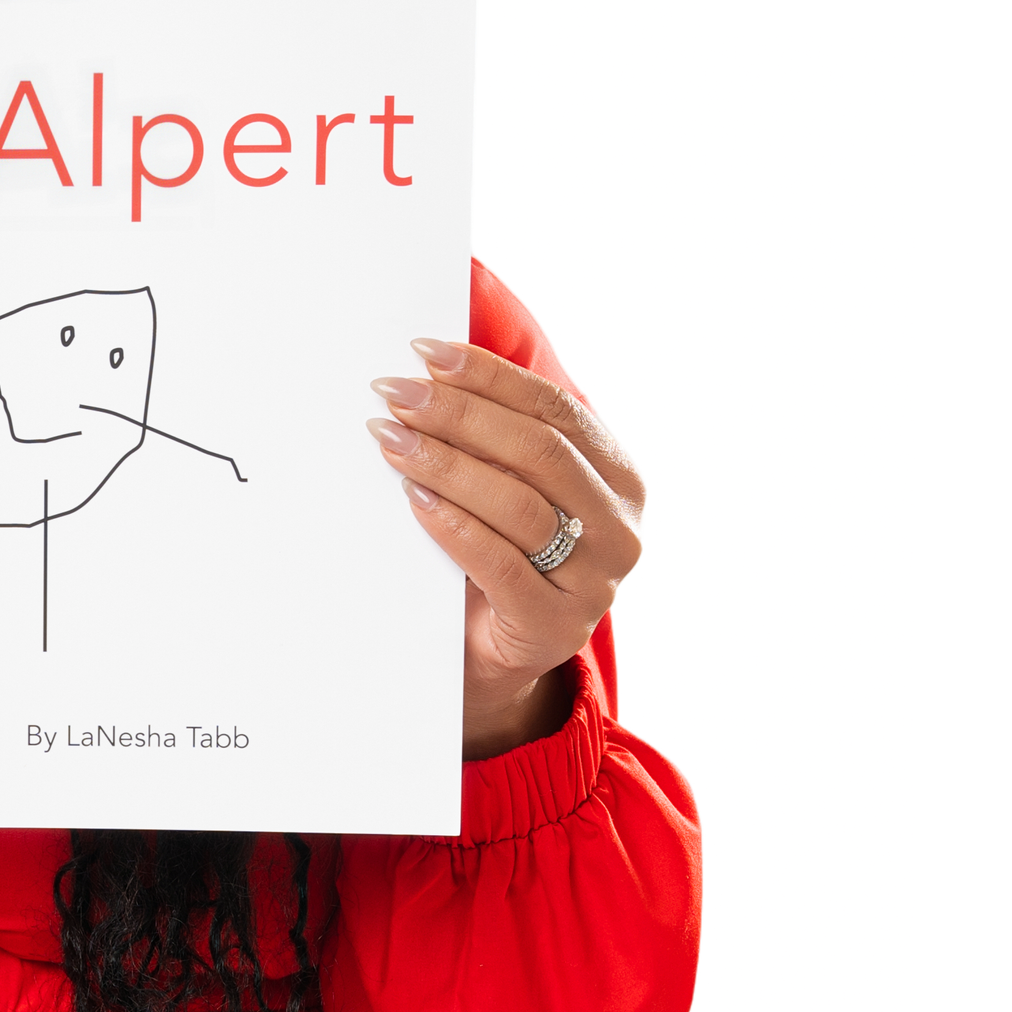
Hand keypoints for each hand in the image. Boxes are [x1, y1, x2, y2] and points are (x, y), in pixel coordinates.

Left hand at [366, 340, 645, 757]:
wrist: (496, 658)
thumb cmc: (500, 560)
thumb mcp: (512, 493)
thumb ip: (498, 443)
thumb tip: (433, 371)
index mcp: (619, 478)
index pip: (555, 410)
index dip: (490, 377)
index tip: (426, 353)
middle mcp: (620, 526)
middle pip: (538, 450)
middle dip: (459, 414)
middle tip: (396, 393)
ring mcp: (596, 581)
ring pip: (519, 503)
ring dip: (447, 463)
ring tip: (391, 439)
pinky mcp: (554, 625)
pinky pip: (499, 562)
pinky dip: (452, 524)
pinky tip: (413, 497)